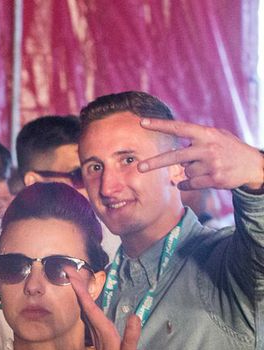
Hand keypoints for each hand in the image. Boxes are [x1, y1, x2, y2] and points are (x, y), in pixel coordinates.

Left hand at [69, 275, 139, 349]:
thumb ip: (131, 339)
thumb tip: (134, 316)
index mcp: (103, 331)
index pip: (89, 306)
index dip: (81, 289)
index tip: (71, 274)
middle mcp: (97, 329)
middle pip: (84, 303)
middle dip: (77, 285)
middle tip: (68, 267)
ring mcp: (97, 332)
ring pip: (86, 308)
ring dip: (80, 292)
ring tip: (75, 276)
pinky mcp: (100, 335)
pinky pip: (90, 314)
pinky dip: (87, 302)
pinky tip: (86, 297)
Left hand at [138, 118, 263, 191]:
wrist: (253, 165)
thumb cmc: (228, 149)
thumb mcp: (215, 136)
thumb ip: (195, 138)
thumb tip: (172, 146)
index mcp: (206, 134)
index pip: (179, 127)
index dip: (160, 125)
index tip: (142, 122)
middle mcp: (208, 147)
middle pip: (175, 156)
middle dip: (155, 163)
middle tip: (139, 167)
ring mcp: (211, 164)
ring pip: (185, 172)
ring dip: (190, 172)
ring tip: (206, 167)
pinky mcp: (214, 179)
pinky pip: (189, 183)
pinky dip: (188, 184)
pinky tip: (200, 179)